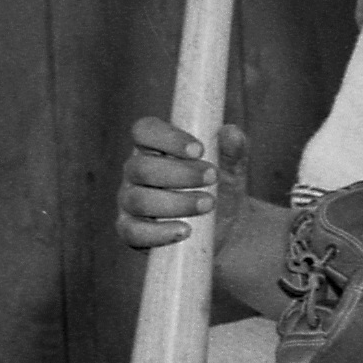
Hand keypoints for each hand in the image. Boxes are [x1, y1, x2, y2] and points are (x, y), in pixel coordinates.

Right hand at [116, 113, 226, 253]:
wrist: (224, 226)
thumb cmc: (221, 187)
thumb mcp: (232, 167)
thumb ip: (233, 149)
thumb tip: (230, 133)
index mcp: (154, 147)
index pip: (145, 130)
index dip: (168, 138)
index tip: (199, 150)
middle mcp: (136, 172)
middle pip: (141, 167)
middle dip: (179, 173)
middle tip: (212, 178)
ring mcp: (129, 201)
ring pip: (138, 199)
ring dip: (176, 202)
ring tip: (208, 204)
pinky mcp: (130, 230)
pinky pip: (133, 232)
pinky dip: (159, 232)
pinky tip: (185, 230)